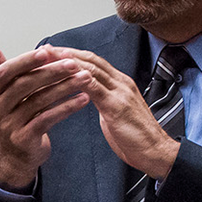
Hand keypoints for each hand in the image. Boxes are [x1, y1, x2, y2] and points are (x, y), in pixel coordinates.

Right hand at [0, 37, 92, 189]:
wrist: (16, 153)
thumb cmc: (14, 114)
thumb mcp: (4, 89)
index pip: (5, 72)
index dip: (25, 61)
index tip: (47, 51)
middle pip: (24, 85)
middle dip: (51, 72)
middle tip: (73, 63)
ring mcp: (9, 126)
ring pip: (39, 101)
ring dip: (64, 88)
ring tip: (85, 78)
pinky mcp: (24, 139)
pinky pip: (47, 119)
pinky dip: (67, 108)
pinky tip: (83, 99)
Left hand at [43, 46, 180, 179]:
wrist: (156, 152)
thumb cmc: (135, 137)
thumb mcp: (115, 113)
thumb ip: (103, 101)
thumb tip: (87, 96)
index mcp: (120, 84)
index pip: (93, 62)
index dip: (72, 55)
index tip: (52, 52)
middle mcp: (121, 83)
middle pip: (90, 60)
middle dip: (66, 53)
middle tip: (44, 49)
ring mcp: (121, 93)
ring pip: (91, 69)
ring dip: (67, 63)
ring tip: (48, 60)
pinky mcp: (117, 107)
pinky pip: (95, 88)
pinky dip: (78, 80)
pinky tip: (63, 78)